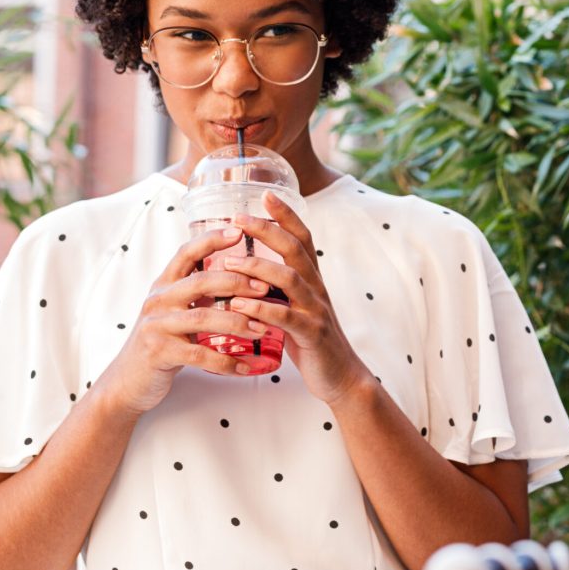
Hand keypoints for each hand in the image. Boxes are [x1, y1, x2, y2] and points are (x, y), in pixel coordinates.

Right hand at [94, 227, 274, 415]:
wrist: (128, 381)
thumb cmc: (161, 342)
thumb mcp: (174, 311)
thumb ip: (197, 295)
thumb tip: (242, 279)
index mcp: (164, 284)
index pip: (187, 253)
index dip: (212, 239)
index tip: (239, 231)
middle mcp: (158, 300)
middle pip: (200, 281)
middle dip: (237, 282)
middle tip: (265, 287)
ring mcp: (157, 326)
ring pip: (203, 317)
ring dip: (238, 322)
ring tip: (262, 329)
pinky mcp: (159, 352)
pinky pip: (199, 354)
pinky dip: (225, 362)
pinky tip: (245, 366)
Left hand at [221, 191, 375, 405]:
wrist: (340, 376)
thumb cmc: (310, 340)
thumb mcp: (294, 307)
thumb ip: (277, 288)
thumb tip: (246, 269)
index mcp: (312, 279)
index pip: (302, 236)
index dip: (286, 214)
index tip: (265, 193)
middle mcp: (316, 288)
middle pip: (296, 249)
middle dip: (267, 230)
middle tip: (238, 218)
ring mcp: (316, 310)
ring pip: (290, 279)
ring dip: (258, 268)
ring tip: (228, 263)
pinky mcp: (312, 334)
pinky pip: (286, 317)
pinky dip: (261, 309)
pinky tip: (238, 306)